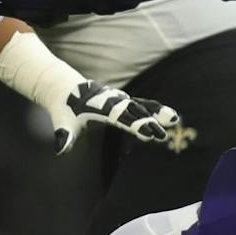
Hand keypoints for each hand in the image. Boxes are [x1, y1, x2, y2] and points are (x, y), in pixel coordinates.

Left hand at [49, 81, 184, 156]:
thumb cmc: (64, 106)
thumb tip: (61, 147)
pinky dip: (153, 109)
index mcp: (100, 106)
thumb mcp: (61, 120)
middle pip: (135, 111)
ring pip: (140, 105)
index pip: (121, 116)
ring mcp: (118, 100)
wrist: (64, 87)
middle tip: (164, 133)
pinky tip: (168, 117)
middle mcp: (112, 101)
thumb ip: (64, 134)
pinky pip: (140, 105)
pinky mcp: (120, 101)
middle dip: (150, 121)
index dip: (135, 124)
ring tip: (174, 119)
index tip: (147, 133)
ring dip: (157, 112)